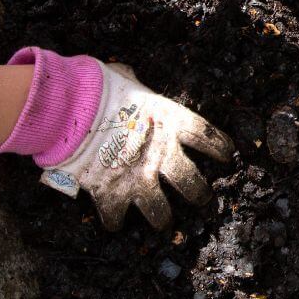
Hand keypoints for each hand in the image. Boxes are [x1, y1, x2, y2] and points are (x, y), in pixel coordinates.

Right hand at [39, 61, 232, 229]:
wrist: (71, 110)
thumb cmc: (100, 88)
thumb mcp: (127, 80)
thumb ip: (136, 87)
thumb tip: (129, 77)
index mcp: (172, 123)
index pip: (208, 138)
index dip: (220, 148)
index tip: (227, 156)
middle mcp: (162, 155)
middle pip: (192, 183)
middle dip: (199, 194)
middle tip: (201, 199)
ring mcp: (138, 179)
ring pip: (161, 212)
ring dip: (162, 218)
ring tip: (163, 222)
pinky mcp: (112, 195)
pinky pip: (117, 219)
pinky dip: (114, 220)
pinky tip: (114, 220)